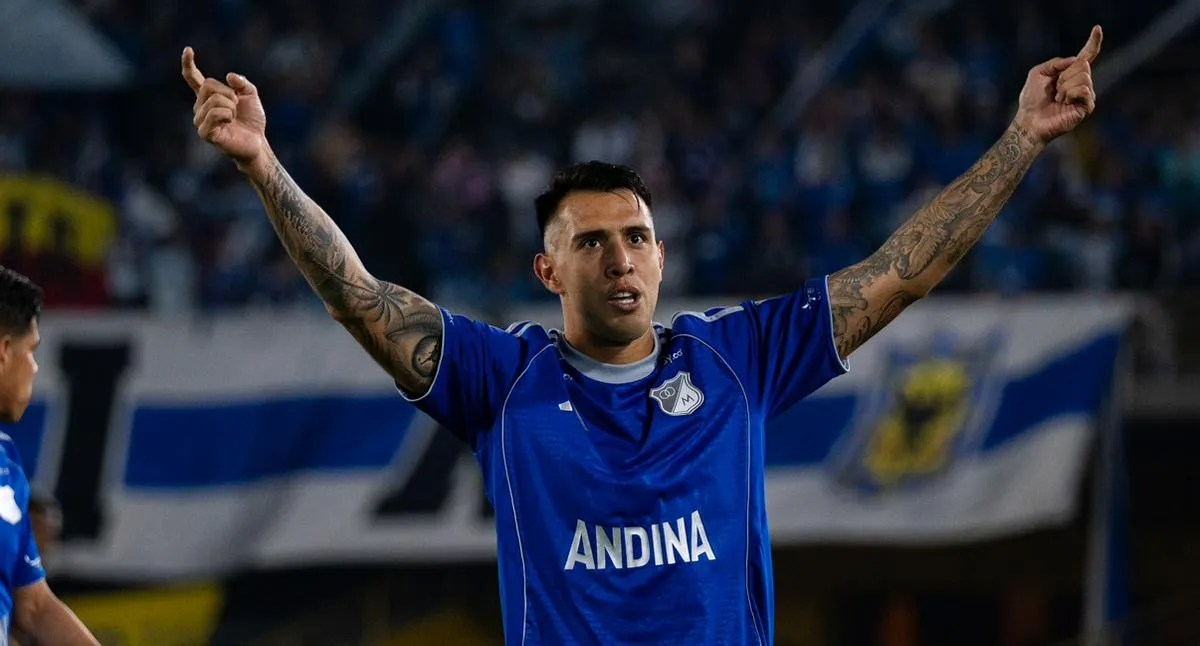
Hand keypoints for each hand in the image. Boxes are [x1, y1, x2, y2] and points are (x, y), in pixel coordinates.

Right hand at [181, 47, 267, 167]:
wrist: (257, 143)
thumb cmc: (252, 121)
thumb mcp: (251, 96)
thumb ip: (242, 83)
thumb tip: (229, 76)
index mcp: (208, 97)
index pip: (193, 79)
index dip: (189, 64)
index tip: (188, 50)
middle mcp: (200, 107)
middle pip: (208, 85)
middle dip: (228, 93)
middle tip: (236, 107)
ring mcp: (200, 120)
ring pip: (214, 100)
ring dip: (230, 106)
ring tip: (234, 118)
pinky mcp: (205, 132)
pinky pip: (215, 113)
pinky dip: (228, 115)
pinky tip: (230, 124)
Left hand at [1013, 25, 1102, 143]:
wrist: (1030, 120)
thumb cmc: (1032, 99)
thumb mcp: (1038, 73)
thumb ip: (1056, 63)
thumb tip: (1077, 60)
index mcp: (1070, 73)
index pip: (1086, 56)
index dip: (1093, 42)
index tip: (1097, 28)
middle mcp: (1081, 82)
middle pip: (1083, 65)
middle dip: (1064, 75)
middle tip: (1055, 89)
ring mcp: (1086, 95)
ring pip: (1084, 77)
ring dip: (1065, 86)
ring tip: (1058, 98)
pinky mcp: (1087, 107)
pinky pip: (1084, 90)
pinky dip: (1070, 94)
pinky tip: (1064, 103)